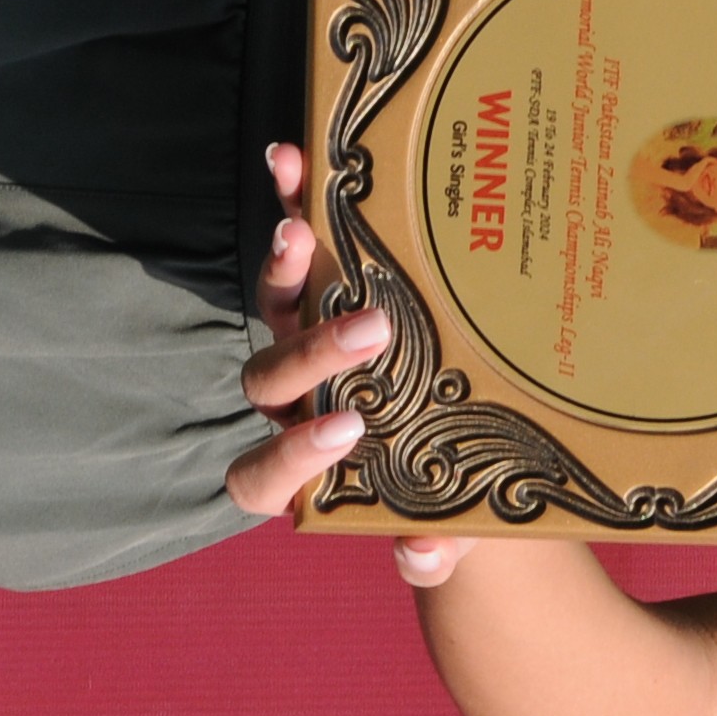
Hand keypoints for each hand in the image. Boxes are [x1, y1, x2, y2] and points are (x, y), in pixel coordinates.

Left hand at [222, 143, 479, 586]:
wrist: (452, 447)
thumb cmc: (446, 494)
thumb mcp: (453, 524)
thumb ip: (437, 543)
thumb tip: (421, 553)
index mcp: (302, 472)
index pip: (262, 478)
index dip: (292, 455)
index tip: (349, 430)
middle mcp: (291, 408)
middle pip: (268, 383)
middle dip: (312, 354)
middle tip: (373, 330)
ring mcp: (300, 345)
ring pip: (272, 309)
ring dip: (283, 267)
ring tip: (305, 228)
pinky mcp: (321, 291)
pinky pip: (296, 249)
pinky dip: (291, 206)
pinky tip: (294, 162)